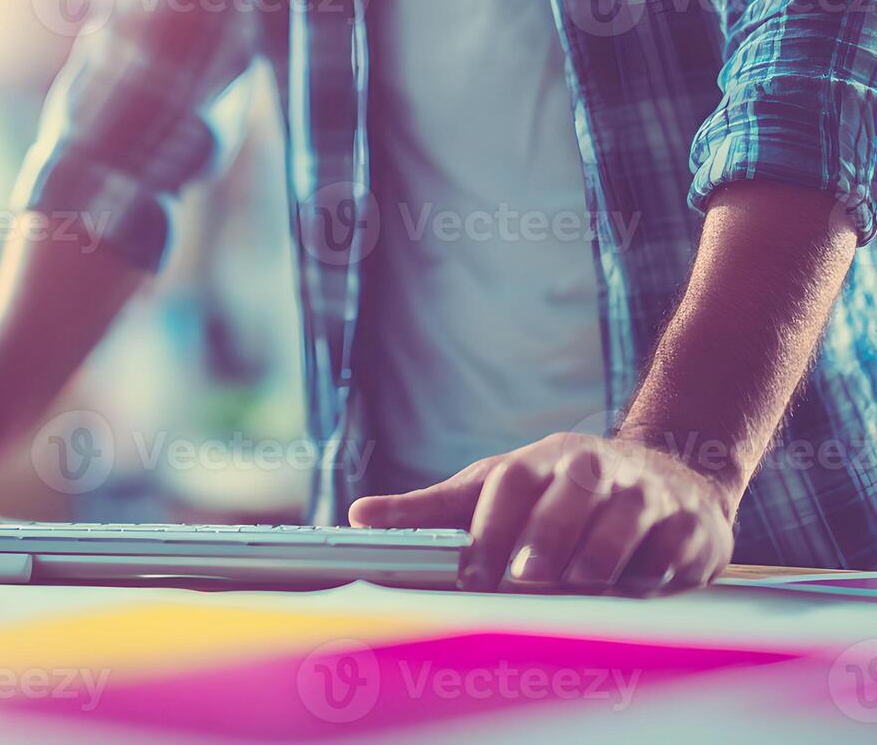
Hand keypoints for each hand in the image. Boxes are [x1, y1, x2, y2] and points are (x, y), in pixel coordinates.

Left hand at [349, 433, 736, 595]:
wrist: (671, 472)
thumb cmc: (562, 490)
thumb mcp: (498, 487)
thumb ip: (433, 509)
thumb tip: (358, 516)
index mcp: (542, 461)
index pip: (509, 485)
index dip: (490, 528)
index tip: (471, 573)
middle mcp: (595, 469)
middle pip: (569, 495)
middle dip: (546, 540)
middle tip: (525, 580)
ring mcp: (647, 494)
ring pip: (623, 523)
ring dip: (598, 560)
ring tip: (577, 588)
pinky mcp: (691, 525)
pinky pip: (671, 553)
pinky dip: (651, 575)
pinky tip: (634, 589)